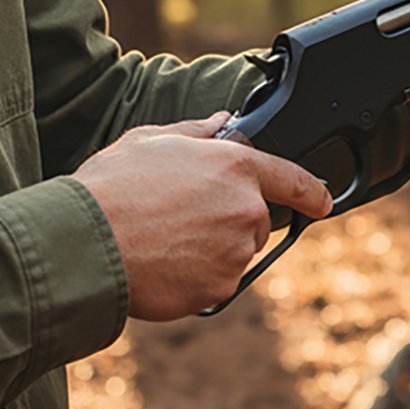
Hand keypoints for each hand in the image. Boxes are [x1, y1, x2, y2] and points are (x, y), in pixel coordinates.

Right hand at [73, 113, 332, 319]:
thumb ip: (195, 132)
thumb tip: (221, 121)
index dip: (311, 191)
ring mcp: (236, 251)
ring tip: (161, 240)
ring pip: (233, 255)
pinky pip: (214, 284)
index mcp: (234, 166)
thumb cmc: (111, 187)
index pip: (292, 179)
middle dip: (225, 223)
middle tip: (177, 219)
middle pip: (253, 222)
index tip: (323, 201)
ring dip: (208, 252)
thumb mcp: (149, 141)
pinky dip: (193, 280)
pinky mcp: (221, 287)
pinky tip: (161, 265)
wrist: (86, 242)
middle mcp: (246, 208)